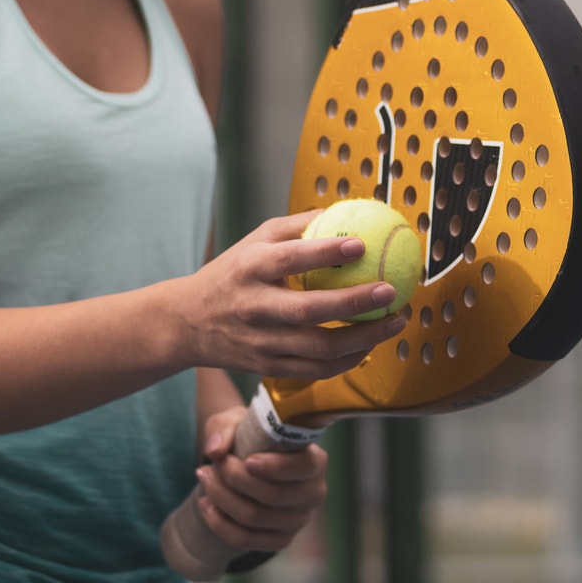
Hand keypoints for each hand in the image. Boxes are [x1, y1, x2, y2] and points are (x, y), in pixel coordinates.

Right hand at [178, 211, 407, 379]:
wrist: (188, 324)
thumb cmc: (232, 274)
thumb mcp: (254, 241)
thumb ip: (296, 227)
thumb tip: (346, 211)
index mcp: (249, 269)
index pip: (290, 259)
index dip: (326, 252)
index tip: (362, 244)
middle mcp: (254, 307)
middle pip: (308, 310)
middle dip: (355, 302)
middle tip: (390, 291)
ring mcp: (261, 342)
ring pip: (319, 348)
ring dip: (363, 338)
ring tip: (393, 322)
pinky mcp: (268, 367)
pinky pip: (316, 371)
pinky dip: (347, 361)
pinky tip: (369, 346)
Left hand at [194, 406, 328, 554]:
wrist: (246, 467)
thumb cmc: (250, 440)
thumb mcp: (237, 422)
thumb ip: (224, 428)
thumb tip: (215, 450)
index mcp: (315, 461)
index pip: (303, 467)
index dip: (275, 467)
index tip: (247, 460)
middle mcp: (313, 493)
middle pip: (272, 495)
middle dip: (235, 479)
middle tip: (213, 464)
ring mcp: (299, 521)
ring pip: (254, 517)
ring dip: (221, 497)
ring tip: (204, 478)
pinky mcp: (280, 540)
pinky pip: (245, 539)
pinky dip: (219, 523)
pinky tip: (205, 504)